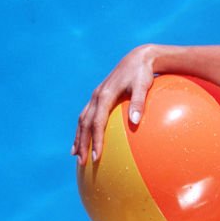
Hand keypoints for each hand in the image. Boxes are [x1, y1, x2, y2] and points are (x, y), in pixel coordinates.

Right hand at [72, 44, 157, 164]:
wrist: (138, 59)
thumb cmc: (142, 74)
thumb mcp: (143, 86)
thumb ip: (138, 103)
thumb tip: (135, 122)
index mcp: (104, 96)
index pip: (97, 123)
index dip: (95, 140)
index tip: (96, 157)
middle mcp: (96, 97)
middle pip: (84, 124)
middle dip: (82, 143)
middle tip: (82, 162)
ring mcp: (96, 96)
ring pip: (82, 120)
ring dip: (78, 137)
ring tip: (76, 154)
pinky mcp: (99, 97)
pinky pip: (88, 115)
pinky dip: (84, 128)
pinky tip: (86, 139)